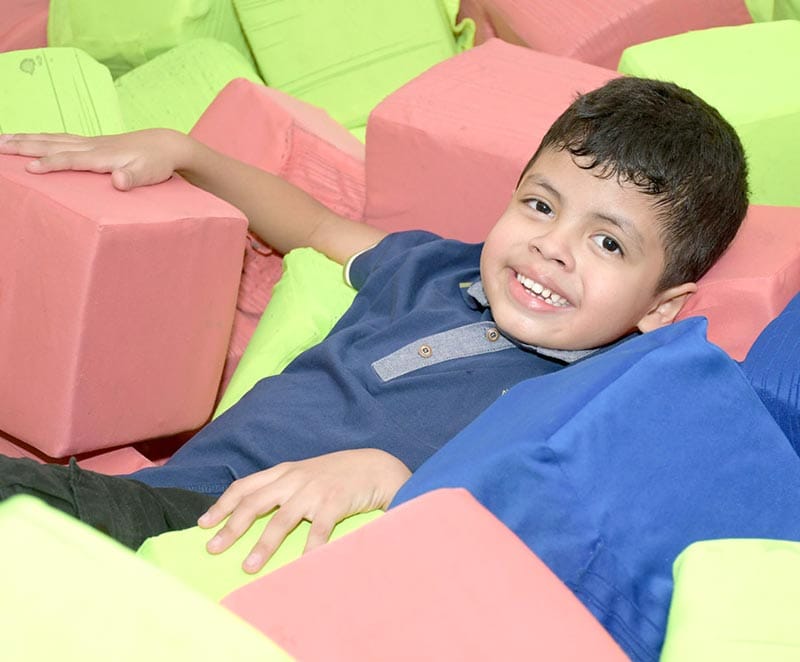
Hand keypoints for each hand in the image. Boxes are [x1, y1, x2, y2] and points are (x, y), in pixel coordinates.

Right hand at [0, 129, 191, 190]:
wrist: (165, 144)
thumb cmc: (157, 163)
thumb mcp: (149, 173)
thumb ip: (133, 178)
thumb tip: (118, 181)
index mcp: (102, 156)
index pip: (70, 159)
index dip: (50, 164)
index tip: (29, 168)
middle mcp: (92, 146)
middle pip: (53, 144)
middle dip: (24, 145)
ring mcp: (90, 143)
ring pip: (52, 139)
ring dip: (27, 139)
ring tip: (2, 140)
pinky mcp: (92, 144)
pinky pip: (60, 138)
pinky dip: (42, 138)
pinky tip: (30, 140)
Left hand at [197, 449, 410, 572]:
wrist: (374, 467)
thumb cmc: (336, 475)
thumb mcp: (304, 474)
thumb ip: (281, 487)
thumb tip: (252, 511)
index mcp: (283, 472)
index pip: (244, 487)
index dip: (222, 505)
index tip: (204, 525)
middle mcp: (294, 479)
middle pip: (255, 503)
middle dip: (231, 527)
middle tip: (213, 549)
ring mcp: (314, 490)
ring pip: (282, 520)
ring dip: (263, 545)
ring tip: (249, 567)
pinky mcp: (335, 502)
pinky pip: (319, 530)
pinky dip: (309, 549)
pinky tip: (301, 566)